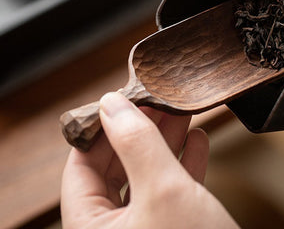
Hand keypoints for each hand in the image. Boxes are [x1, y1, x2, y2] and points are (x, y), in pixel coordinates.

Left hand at [61, 92, 237, 228]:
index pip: (80, 168)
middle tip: (156, 100)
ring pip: (146, 176)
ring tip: (179, 111)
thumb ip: (136, 144)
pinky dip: (184, 163)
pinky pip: (171, 191)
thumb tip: (111, 103)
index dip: (99, 129)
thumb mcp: (163, 191)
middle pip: (116, 168)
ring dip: (164, 142)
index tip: (120, 99)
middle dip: (139, 131)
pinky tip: (197, 141)